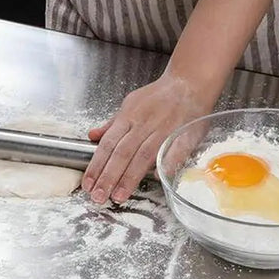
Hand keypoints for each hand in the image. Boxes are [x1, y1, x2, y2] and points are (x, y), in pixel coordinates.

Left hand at [82, 71, 218, 203]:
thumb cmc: (159, 96)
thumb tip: (92, 136)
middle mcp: (143, 125)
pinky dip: (166, 164)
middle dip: (108, 177)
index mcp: (128, 117)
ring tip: (118, 196)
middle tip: (99, 197)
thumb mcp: (130, 104)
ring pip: (143, 156)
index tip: (88, 184)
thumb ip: (112, 124)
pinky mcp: (184, 134)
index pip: (107, 145)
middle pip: (122, 153)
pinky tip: (156, 178)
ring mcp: (164, 130)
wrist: (190, 82)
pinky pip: (175, 151)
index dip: (96, 165)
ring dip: (130, 177)